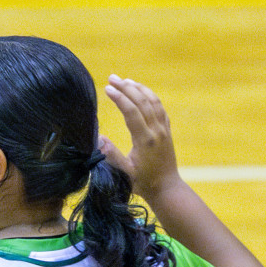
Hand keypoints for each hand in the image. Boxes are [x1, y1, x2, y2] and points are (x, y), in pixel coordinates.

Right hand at [100, 75, 181, 203]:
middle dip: (127, 87)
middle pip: (142, 101)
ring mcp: (164, 130)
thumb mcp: (124, 173)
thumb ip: (111, 156)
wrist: (166, 189)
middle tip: (111, 77)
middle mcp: (156, 131)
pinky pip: (160, 108)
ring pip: (153, 102)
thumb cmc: (142, 183)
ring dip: (139, 89)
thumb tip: (98, 138)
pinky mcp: (167, 131)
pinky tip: (142, 92)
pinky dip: (150, 96)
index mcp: (145, 139)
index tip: (106, 88)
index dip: (119, 98)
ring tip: (125, 80)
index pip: (131, 111)